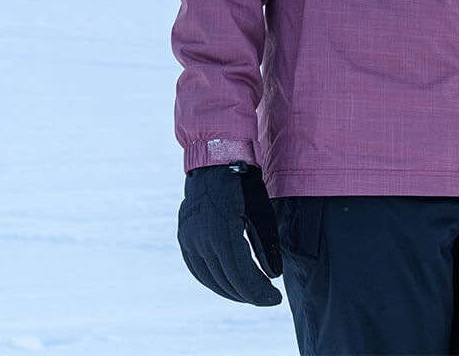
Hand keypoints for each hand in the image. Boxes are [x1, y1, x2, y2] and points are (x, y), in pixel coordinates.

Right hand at [177, 162, 283, 305]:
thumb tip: (273, 276)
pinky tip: (228, 284)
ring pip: (210, 278)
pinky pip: (197, 268)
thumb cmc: (244, 184)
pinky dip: (213, 280)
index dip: (259, 292)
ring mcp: (189, 239)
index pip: (242, 276)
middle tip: (266, 298)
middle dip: (249, 294)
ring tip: (250, 293)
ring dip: (231, 290)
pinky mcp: (184, 237)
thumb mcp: (262, 211)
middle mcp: (202, 239)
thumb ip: (267, 246)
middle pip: (227, 281)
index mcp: (224, 232)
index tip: (275, 299)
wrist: (216, 161)